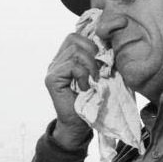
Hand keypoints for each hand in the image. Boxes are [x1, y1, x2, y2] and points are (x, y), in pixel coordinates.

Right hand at [45, 33, 99, 148]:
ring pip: (75, 51)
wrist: (79, 125)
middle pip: (74, 39)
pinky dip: (83, 75)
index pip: (76, 36)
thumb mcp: (99, 74)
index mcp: (66, 57)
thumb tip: (110, 40)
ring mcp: (52, 69)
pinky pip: (72, 65)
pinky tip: (85, 87)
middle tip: (97, 72)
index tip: (101, 61)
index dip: (91, 43)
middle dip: (91, 53)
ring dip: (90, 66)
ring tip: (92, 81)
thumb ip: (100, 58)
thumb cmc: (92, 100)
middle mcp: (56, 61)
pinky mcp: (52, 79)